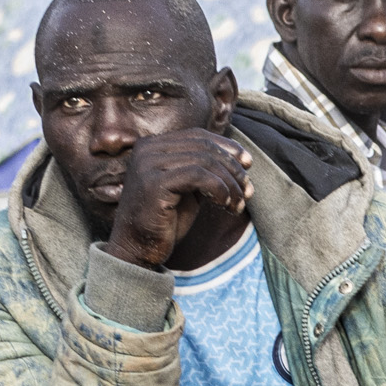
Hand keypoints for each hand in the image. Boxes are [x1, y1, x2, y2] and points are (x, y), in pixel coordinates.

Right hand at [107, 129, 248, 270]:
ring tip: (238, 203)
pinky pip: (198, 176)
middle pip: (204, 146)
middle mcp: (147, 149)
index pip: (198, 136)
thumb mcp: (187, 189)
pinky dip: (219, 189)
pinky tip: (225, 204)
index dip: (227, 147)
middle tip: (248, 190)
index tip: (248, 164)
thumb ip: (203, 170)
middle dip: (232, 168)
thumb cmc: (164, 222)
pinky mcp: (154, 183)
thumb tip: (239, 159)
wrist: (137, 249)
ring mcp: (148, 164)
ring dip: (230, 183)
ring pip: (204, 161)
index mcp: (153, 145)